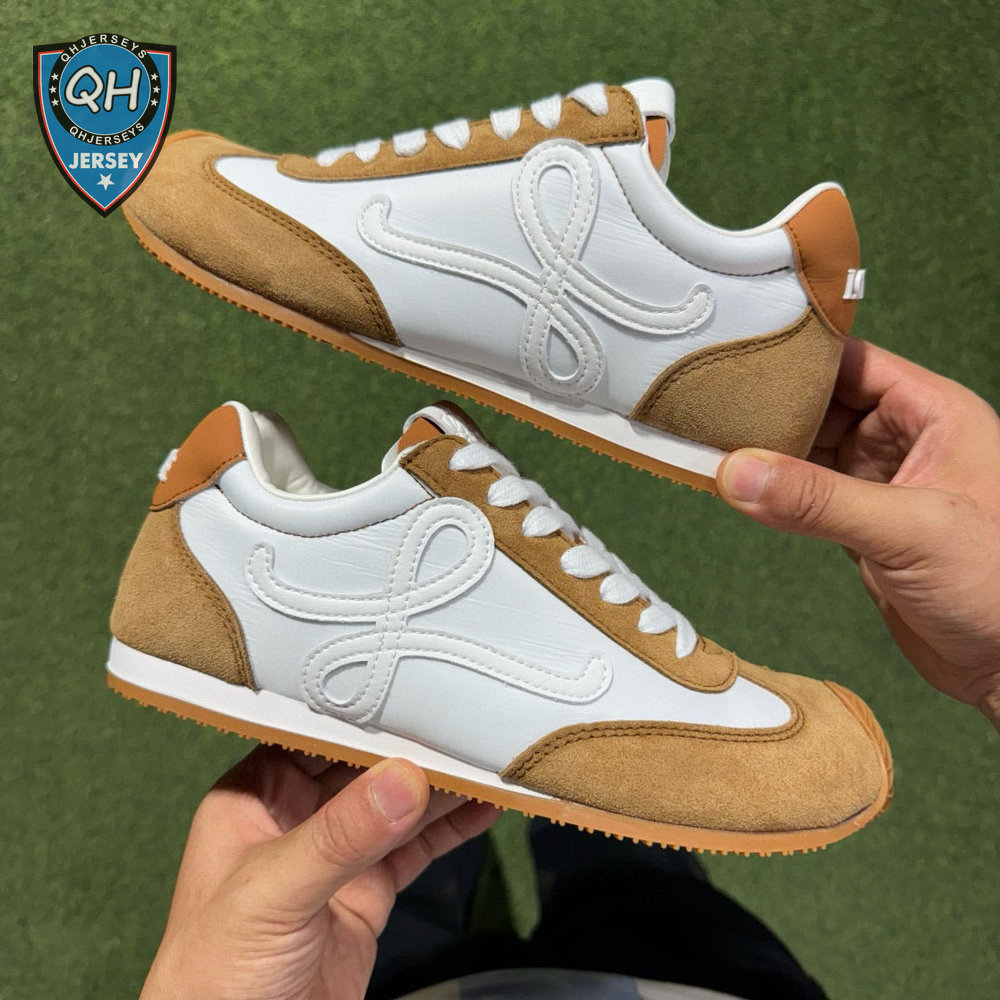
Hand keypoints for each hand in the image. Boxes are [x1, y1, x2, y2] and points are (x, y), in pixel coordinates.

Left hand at [140, 745, 498, 999]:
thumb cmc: (214, 973)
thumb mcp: (274, 892)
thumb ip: (340, 836)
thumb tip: (404, 779)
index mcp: (254, 795)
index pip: (312, 734)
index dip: (360, 711)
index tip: (413, 686)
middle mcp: (295, 816)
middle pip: (363, 766)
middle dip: (412, 746)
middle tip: (464, 722)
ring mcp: (335, 856)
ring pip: (396, 806)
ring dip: (441, 786)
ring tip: (488, 759)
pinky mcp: (367, 893)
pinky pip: (415, 849)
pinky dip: (450, 829)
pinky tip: (481, 809)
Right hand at [716, 338, 999, 726]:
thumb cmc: (999, 586)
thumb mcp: (909, 530)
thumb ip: (818, 500)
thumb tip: (734, 473)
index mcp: (934, 413)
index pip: (852, 363)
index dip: (797, 358)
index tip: (737, 357)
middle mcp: (905, 440)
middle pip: (822, 403)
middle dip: (770, 407)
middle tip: (708, 405)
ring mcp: (881, 483)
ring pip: (809, 449)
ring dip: (766, 451)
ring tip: (709, 443)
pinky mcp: (861, 526)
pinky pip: (806, 494)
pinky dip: (772, 492)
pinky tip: (737, 487)